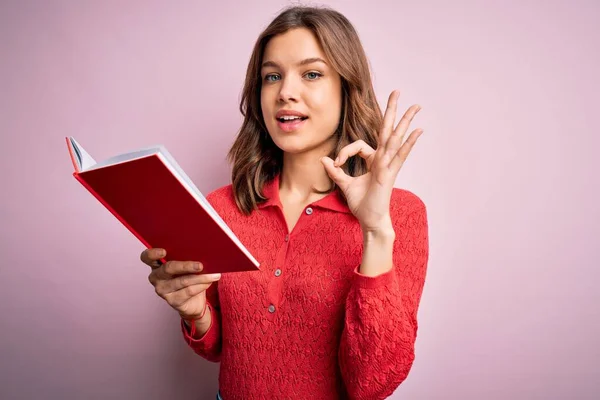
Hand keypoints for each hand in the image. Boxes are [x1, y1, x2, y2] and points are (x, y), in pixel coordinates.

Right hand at [140, 248, 220, 320]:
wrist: (194, 301)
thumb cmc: (189, 277)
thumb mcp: (186, 266)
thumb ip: (187, 258)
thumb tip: (202, 251)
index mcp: (157, 264)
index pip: (147, 257)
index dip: (153, 254)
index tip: (164, 251)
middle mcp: (156, 277)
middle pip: (168, 268)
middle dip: (186, 266)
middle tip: (200, 265)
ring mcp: (163, 290)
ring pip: (182, 281)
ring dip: (200, 277)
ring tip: (213, 274)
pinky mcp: (172, 301)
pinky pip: (188, 291)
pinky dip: (201, 286)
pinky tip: (209, 282)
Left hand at [321, 90, 422, 232]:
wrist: (370, 221)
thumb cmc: (362, 205)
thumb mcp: (345, 185)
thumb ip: (336, 172)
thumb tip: (324, 160)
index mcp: (373, 160)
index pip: (358, 145)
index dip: (344, 151)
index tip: (336, 163)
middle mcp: (383, 159)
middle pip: (387, 130)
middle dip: (392, 110)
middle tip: (397, 91)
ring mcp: (388, 165)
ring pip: (396, 138)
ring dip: (405, 120)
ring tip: (416, 105)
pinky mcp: (390, 173)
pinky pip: (400, 155)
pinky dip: (409, 143)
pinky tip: (418, 131)